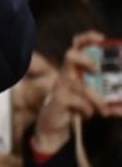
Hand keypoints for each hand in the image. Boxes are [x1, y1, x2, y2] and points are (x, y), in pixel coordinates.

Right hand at [32, 31, 121, 154]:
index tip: (101, 38)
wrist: (55, 127)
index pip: (77, 46)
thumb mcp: (95, 102)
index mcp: (76, 70)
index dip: (87, 38)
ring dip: (97, 99)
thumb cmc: (76, 108)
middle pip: (70, 56)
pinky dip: (88, 109)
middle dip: (86, 60)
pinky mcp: (58, 99)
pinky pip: (78, 101)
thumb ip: (111, 102)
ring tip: (104, 111)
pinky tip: (88, 114)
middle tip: (96, 69)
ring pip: (82, 86)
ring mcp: (60, 86)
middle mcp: (66, 74)